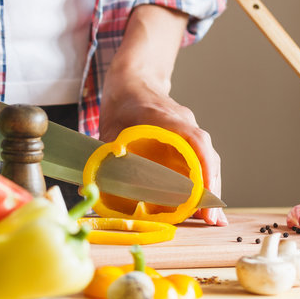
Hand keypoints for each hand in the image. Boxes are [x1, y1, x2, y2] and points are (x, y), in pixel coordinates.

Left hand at [99, 74, 226, 225]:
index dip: (204, 169)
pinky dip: (203, 180)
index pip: (195, 142)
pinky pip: (200, 160)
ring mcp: (189, 130)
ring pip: (207, 160)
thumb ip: (104, 155)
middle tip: (211, 219)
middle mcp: (184, 123)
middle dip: (211, 188)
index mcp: (167, 118)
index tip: (205, 194)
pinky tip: (201, 202)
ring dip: (210, 188)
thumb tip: (88, 188)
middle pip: (207, 156)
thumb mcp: (109, 127)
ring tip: (210, 217)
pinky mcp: (186, 138)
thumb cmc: (122, 101)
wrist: (133, 79)